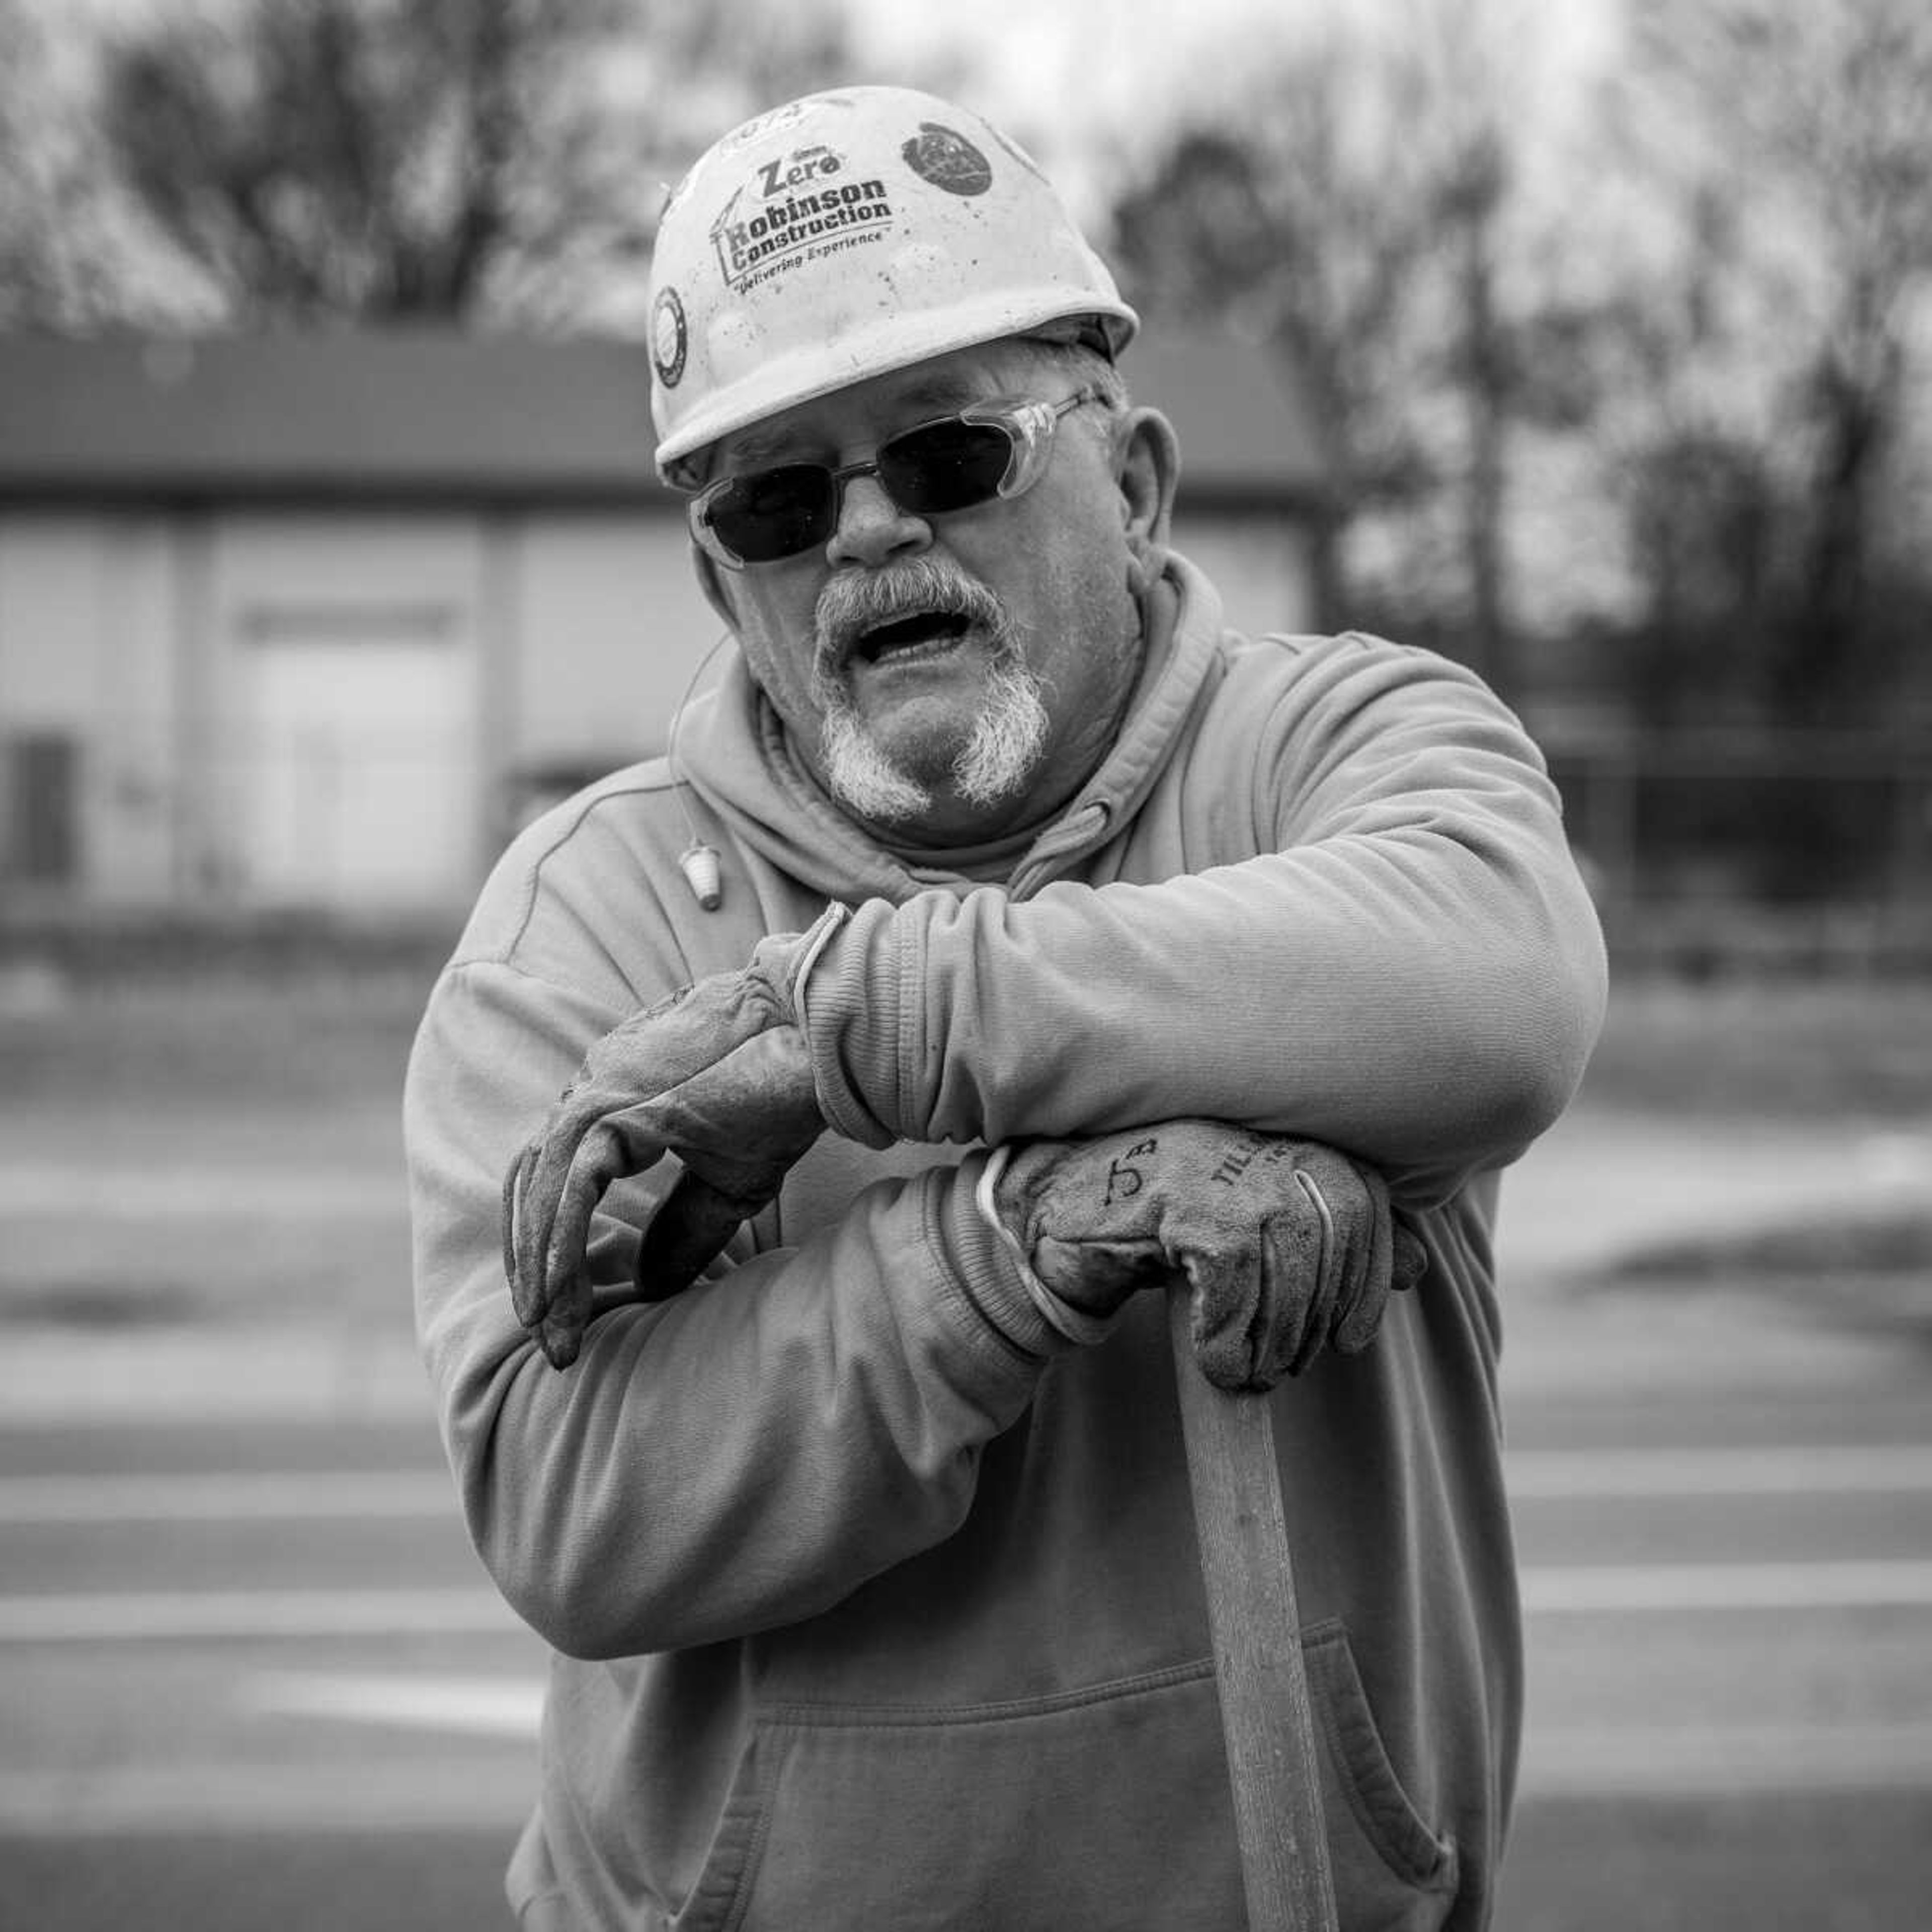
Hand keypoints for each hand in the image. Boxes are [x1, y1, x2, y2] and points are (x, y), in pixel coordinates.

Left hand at [502, 914, 841, 1368]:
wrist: (809, 1053)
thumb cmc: (775, 1104)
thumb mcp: (726, 1185)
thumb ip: (683, 1228)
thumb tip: (651, 1286)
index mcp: (609, 1112)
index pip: (552, 1190)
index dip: (549, 1253)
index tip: (563, 1316)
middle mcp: (588, 1102)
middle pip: (530, 1197)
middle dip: (534, 1272)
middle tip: (551, 1339)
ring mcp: (595, 1103)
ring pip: (540, 1200)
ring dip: (540, 1270)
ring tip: (551, 1330)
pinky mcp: (615, 1116)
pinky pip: (570, 1193)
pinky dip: (559, 1246)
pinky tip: (559, 1293)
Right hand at [988, 1120, 1425, 1391]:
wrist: (1051, 1215)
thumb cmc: (1156, 1222)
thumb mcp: (1251, 1228)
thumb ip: (1331, 1237)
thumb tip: (1419, 1265)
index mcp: (1282, 1133)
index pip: (1364, 1199)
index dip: (1368, 1275)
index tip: (1349, 1338)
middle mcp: (1257, 1135)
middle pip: (1333, 1235)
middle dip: (1317, 1317)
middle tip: (1285, 1364)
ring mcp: (1216, 1161)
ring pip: (1288, 1264)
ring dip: (1274, 1340)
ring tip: (1247, 1371)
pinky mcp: (1178, 1198)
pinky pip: (1233, 1282)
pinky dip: (1228, 1338)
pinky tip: (1212, 1360)